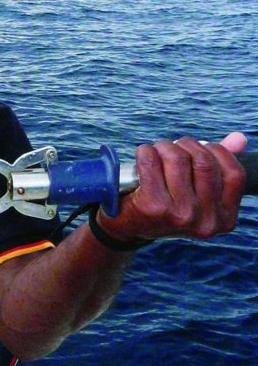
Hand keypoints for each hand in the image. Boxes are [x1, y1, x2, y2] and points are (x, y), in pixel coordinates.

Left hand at [97, 133, 246, 241]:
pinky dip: (145, 151)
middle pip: (204, 162)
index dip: (218, 152)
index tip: (200, 148)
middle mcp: (206, 221)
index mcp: (224, 219)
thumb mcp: (196, 193)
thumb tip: (239, 138)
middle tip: (172, 146)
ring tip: (157, 150)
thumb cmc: (165, 205)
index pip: (234, 174)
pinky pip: (151, 162)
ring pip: (178, 159)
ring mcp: (180, 215)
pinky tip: (143, 155)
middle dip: (186, 145)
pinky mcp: (153, 207)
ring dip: (164, 146)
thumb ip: (219, 166)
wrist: (126, 227)